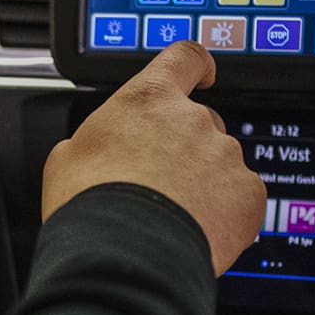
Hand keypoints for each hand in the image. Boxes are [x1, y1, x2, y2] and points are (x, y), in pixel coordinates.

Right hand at [41, 42, 267, 274]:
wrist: (123, 255)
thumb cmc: (89, 205)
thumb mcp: (66, 159)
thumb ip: (93, 141)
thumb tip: (92, 151)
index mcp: (148, 101)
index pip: (183, 59)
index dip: (195, 65)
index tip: (202, 73)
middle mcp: (193, 120)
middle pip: (202, 121)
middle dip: (186, 147)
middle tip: (161, 182)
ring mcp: (225, 156)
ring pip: (221, 164)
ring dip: (204, 183)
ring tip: (172, 218)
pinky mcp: (247, 194)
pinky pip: (242, 198)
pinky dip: (227, 213)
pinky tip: (198, 231)